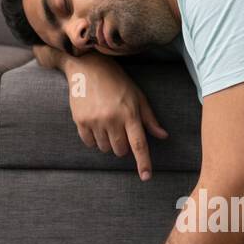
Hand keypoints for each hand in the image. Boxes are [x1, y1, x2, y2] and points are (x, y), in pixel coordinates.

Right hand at [43, 50, 168, 179]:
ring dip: (108, 143)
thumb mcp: (137, 96)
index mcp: (130, 114)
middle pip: (120, 151)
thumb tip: (163, 136)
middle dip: (123, 147)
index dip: (143, 163)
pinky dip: (94, 140)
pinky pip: (89, 143)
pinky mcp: (80, 121)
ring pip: (105, 148)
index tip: (146, 177)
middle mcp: (112, 119)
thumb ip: (149, 119)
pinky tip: (95, 124)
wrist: (88, 66)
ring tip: (107, 124)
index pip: (139, 144)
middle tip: (120, 130)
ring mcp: (95, 121)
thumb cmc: (117, 81)